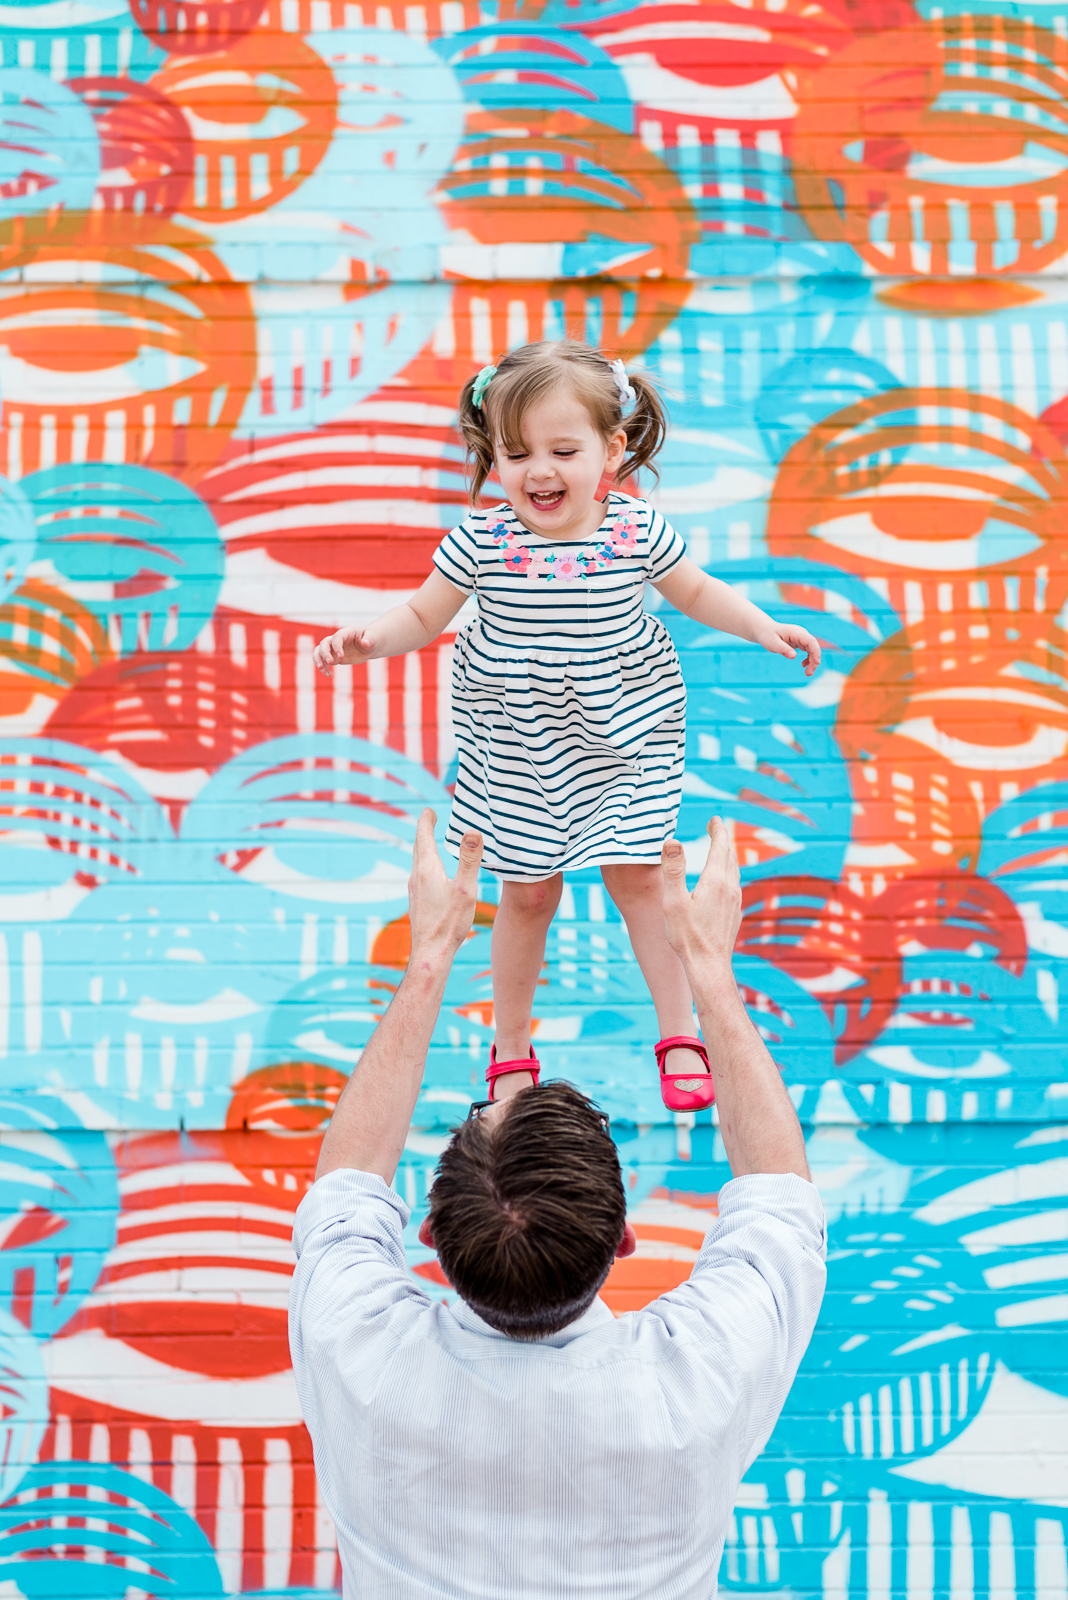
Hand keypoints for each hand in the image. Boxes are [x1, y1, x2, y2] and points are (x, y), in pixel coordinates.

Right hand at [312, 625, 376, 676]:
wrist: (368, 646)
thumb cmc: (371, 639)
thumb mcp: (373, 638)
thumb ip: (369, 639)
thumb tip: (365, 643)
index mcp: (346, 632)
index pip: (337, 637)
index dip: (337, 646)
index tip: (341, 656)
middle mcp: (337, 640)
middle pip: (324, 643)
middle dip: (325, 653)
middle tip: (331, 663)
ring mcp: (333, 648)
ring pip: (319, 651)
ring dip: (318, 659)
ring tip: (322, 668)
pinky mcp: (333, 657)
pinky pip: (323, 661)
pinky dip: (324, 668)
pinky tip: (329, 675)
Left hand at [407, 809, 482, 962]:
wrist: (431, 953)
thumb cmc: (450, 923)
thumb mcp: (465, 889)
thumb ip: (469, 860)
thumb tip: (472, 832)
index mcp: (427, 869)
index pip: (423, 836)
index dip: (426, 820)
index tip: (429, 810)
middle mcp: (416, 876)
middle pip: (418, 847)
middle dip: (424, 831)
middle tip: (430, 818)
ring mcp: (414, 890)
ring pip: (417, 861)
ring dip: (424, 847)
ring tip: (431, 840)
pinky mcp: (417, 901)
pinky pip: (419, 874)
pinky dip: (425, 863)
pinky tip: (432, 872)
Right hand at [662, 817, 741, 972]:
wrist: (709, 967)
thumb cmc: (688, 936)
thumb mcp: (673, 901)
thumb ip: (673, 870)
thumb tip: (672, 841)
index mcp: (715, 881)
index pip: (720, 846)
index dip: (718, 829)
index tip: (715, 818)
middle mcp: (730, 888)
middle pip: (730, 855)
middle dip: (723, 838)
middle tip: (716, 827)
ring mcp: (735, 901)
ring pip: (735, 870)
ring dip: (728, 855)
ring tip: (721, 848)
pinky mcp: (735, 913)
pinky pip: (735, 884)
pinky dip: (729, 872)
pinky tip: (723, 880)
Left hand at [756, 621, 820, 676]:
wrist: (765, 630)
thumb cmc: (767, 635)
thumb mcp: (772, 643)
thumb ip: (783, 649)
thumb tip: (794, 656)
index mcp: (795, 632)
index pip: (810, 641)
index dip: (816, 651)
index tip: (817, 662)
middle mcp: (801, 634)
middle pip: (813, 647)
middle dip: (814, 661)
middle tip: (808, 674)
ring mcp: (801, 638)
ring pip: (812, 650)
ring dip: (812, 661)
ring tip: (807, 673)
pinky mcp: (800, 642)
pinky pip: (808, 651)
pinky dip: (808, 659)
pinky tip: (803, 665)